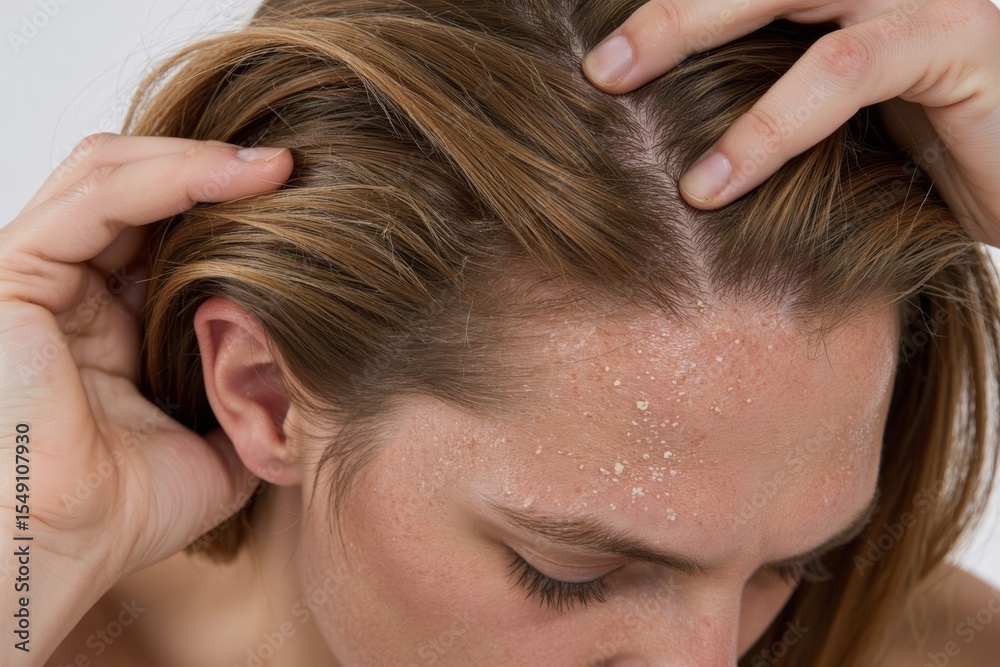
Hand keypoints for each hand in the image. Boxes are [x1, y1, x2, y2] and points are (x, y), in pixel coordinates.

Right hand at [0, 134, 291, 662]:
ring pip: (115, 175)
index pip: (170, 235)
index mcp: (114, 324)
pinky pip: (95, 197)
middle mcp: (76, 291)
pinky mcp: (16, 269)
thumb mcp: (217, 443)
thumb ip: (249, 396)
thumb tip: (308, 364)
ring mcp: (43, 275)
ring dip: (203, 162)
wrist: (69, 547)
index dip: (235, 212)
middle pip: (144, 191)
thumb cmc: (126, 510)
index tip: (310, 207)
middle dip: (222, 175)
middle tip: (297, 170)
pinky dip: (170, 175)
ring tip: (276, 166)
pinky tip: (237, 177)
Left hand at [581, 0, 999, 246]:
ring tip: (611, 86)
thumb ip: (754, 79)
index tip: (589, 27)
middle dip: (662, 3)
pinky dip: (768, 125)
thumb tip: (646, 109)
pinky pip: (842, 71)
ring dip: (683, 27)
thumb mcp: (817, 112)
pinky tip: (711, 183)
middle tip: (588, 58)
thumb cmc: (909, 153)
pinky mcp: (954, 37)